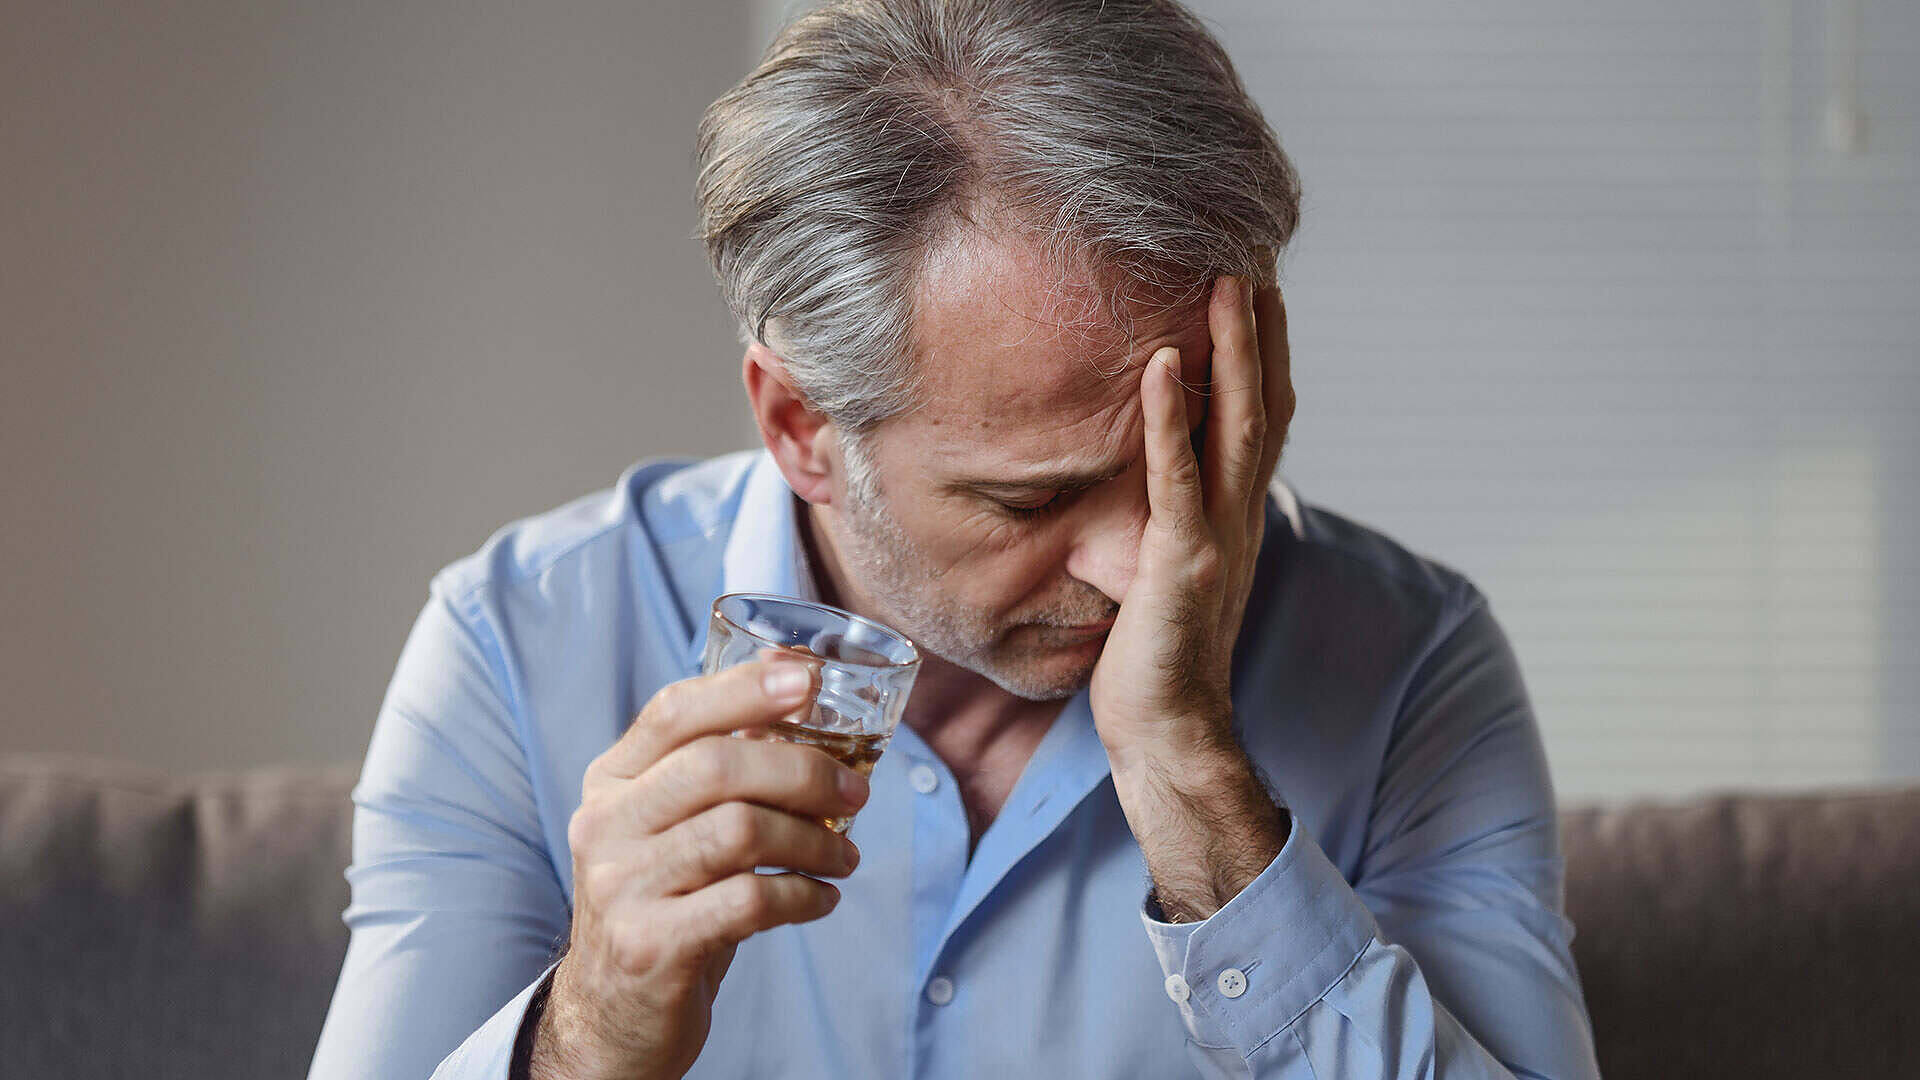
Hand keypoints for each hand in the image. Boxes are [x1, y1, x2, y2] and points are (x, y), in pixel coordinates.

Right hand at [530, 659, 869, 1079]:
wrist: (611, 1012)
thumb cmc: (664, 899)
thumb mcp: (672, 825)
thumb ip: (720, 763)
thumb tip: (796, 680)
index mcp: (611, 781)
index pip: (674, 712)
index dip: (743, 687)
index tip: (808, 677)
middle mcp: (605, 825)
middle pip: (717, 766)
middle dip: (804, 772)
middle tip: (856, 793)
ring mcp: (621, 887)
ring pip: (741, 831)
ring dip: (814, 840)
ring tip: (844, 856)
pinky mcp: (651, 946)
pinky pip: (750, 902)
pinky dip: (803, 896)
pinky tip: (821, 899)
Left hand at [1089, 274, 1293, 768]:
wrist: (1168, 733)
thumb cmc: (1156, 658)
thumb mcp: (1170, 569)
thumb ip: (1175, 518)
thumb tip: (1157, 474)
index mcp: (1236, 514)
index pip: (1260, 415)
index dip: (1263, 350)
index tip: (1255, 285)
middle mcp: (1239, 515)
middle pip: (1262, 404)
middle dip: (1259, 330)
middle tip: (1249, 255)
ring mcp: (1216, 537)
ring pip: (1233, 427)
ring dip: (1230, 352)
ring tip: (1222, 284)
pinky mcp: (1181, 564)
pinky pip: (1175, 479)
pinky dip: (1166, 420)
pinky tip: (1157, 364)